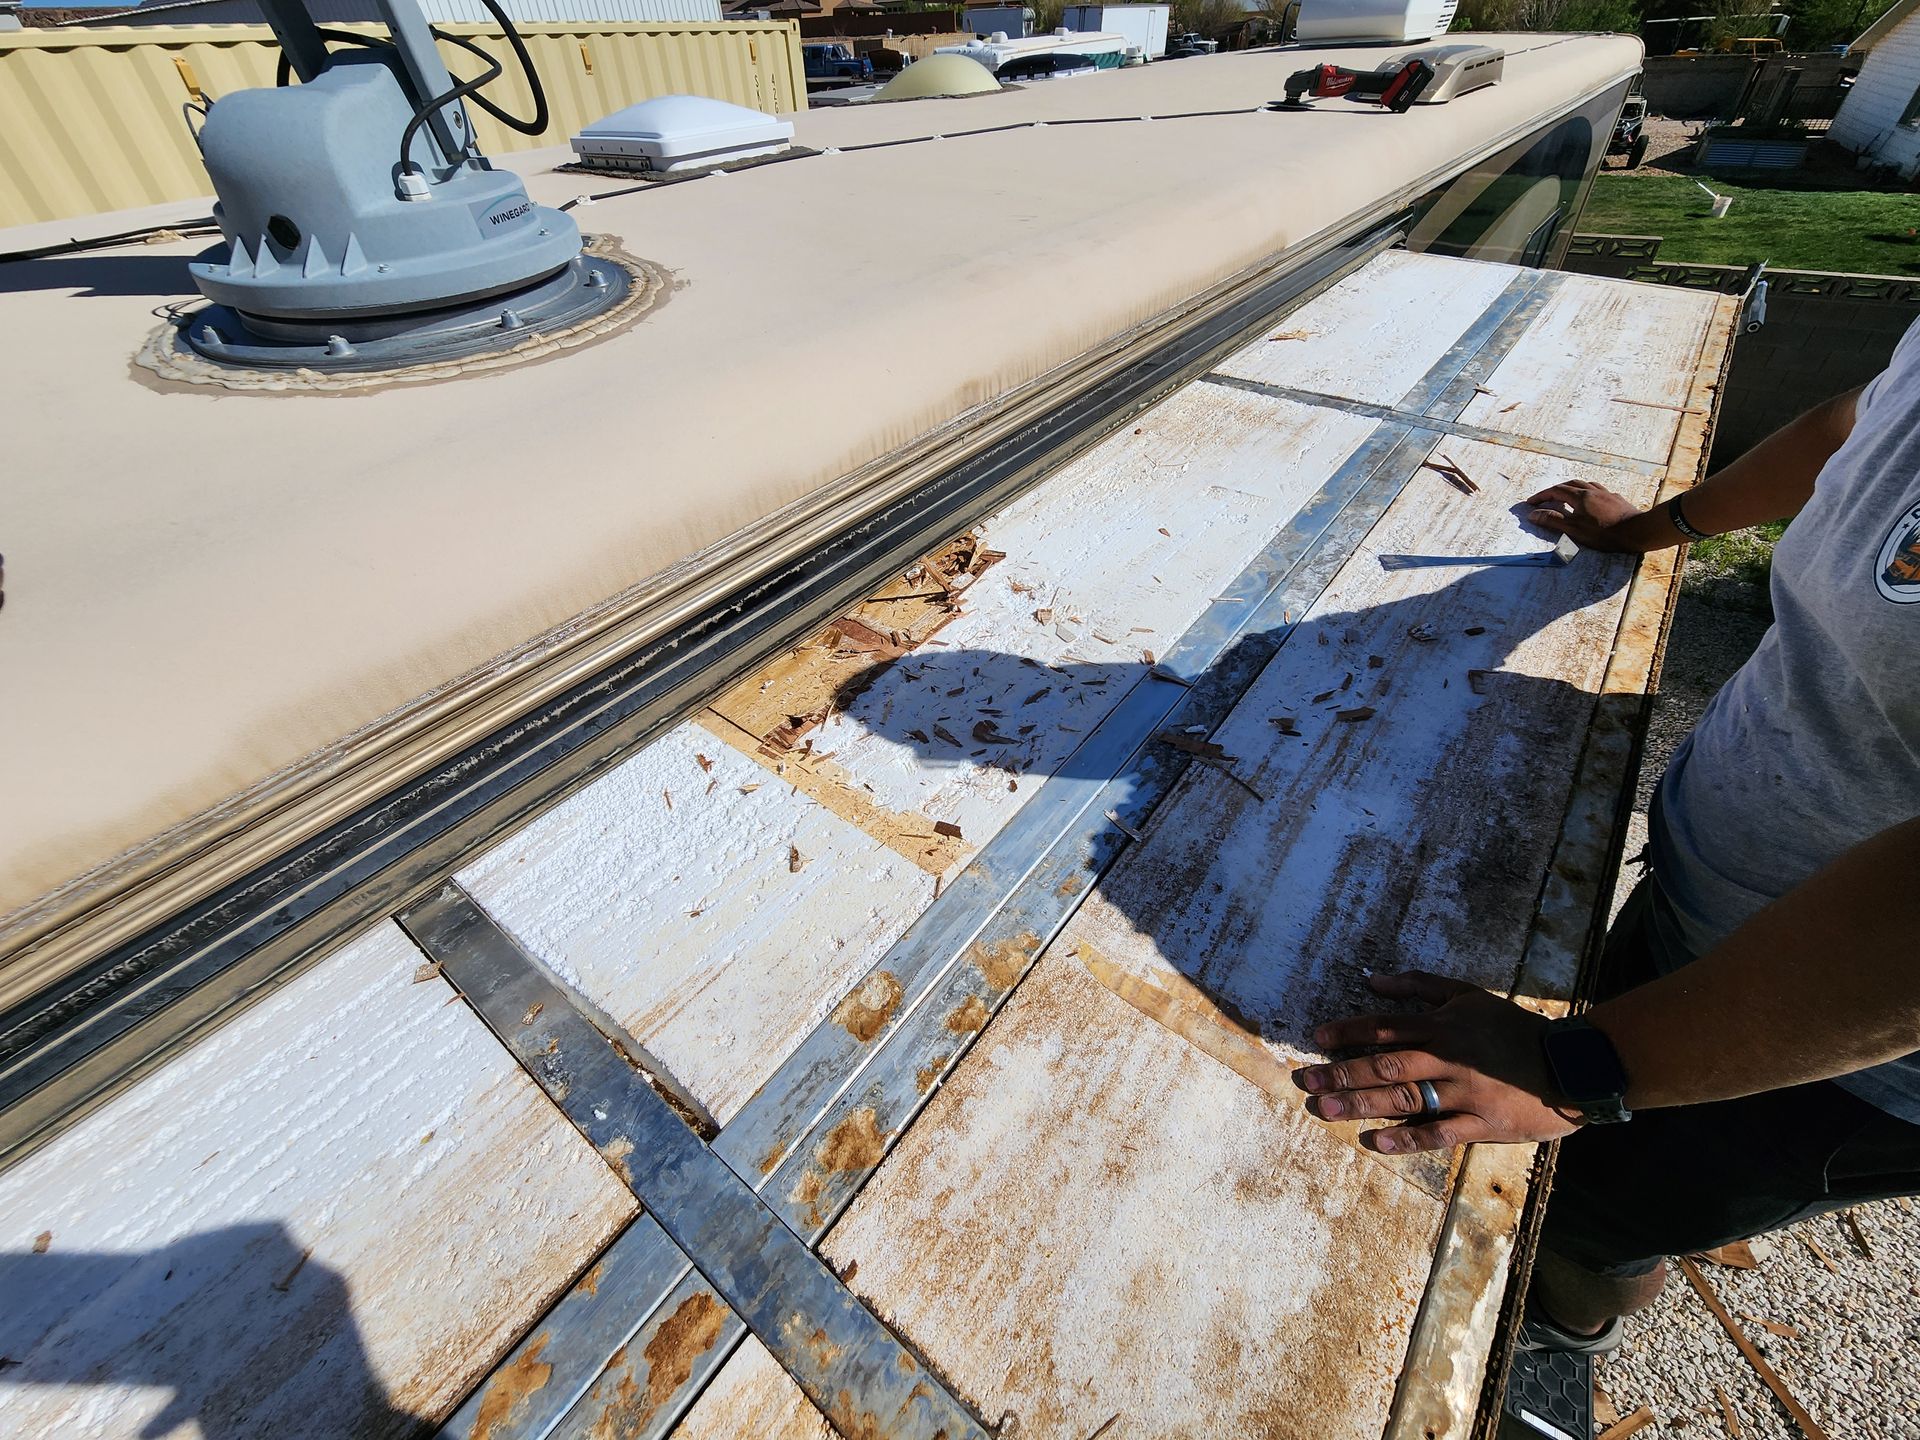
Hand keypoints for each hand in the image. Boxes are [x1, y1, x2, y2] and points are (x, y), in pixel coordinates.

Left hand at [1291, 971, 1579, 1153]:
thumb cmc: (1513, 1028)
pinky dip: (1406, 1138)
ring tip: (1325, 1109)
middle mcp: (1448, 1058)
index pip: (1386, 1026)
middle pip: (1386, 1065)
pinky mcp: (1481, 1123)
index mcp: (1444, 1026)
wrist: (1572, 1065)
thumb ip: (1420, 986)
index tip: (1319, 1040)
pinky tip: (1376, 1141)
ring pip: (1404, 1099)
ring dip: (1361, 1104)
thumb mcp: (1468, 995)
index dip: (1350, 1032)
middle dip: (1342, 1073)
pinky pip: (1437, 1133)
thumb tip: (1371, 979)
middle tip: (1305, 1081)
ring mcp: (1464, 1093)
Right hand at [1524, 479, 1654, 552]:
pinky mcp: (1616, 499)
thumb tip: (1533, 514)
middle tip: (1546, 498)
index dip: (1541, 496)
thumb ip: (1553, 520)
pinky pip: (1598, 490)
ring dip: (1572, 487)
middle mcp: (1592, 491)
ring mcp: (1606, 494)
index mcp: (1580, 497)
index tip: (1531, 503)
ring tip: (1566, 495)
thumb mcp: (1574, 529)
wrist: (1636, 531)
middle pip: (1569, 484)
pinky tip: (1591, 499)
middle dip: (1555, 490)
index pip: (1555, 491)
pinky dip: (1588, 492)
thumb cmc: (1604, 532)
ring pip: (1585, 485)